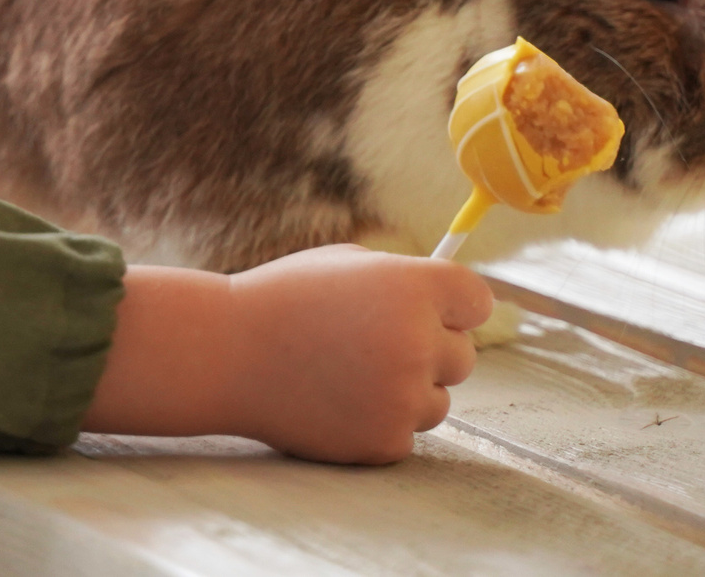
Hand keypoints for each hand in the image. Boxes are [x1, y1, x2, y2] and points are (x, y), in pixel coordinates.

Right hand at [80, 245, 492, 464]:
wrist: (227, 354)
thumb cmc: (284, 300)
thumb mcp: (345, 265)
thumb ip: (404, 281)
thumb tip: (454, 304)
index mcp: (413, 286)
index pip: (477, 301)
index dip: (454, 308)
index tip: (433, 312)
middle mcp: (417, 341)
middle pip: (463, 356)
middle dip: (428, 351)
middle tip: (373, 345)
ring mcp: (403, 396)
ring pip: (437, 400)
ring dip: (405, 391)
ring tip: (346, 374)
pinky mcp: (386, 440)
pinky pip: (406, 433)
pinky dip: (378, 422)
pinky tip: (336, 401)